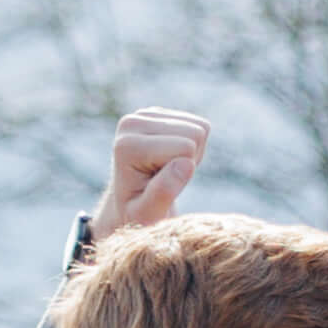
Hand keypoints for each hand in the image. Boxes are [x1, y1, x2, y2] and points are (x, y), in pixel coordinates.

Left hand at [92, 107, 210, 246]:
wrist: (129, 203)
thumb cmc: (138, 213)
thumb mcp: (147, 215)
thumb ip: (162, 193)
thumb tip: (184, 164)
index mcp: (127, 146)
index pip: (185, 148)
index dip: (184, 173)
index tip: (162, 185)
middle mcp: (131, 122)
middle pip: (194, 133)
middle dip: (190, 160)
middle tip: (167, 177)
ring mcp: (143, 114)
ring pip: (200, 128)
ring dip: (193, 154)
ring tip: (169, 170)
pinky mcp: (157, 113)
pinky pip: (200, 125)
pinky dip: (194, 146)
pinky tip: (173, 159)